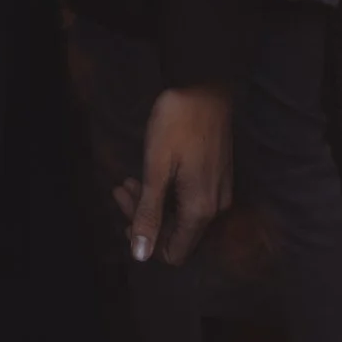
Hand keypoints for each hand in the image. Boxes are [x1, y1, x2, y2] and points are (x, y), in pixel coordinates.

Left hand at [113, 85, 232, 266]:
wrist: (204, 86)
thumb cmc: (177, 124)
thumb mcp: (156, 168)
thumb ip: (148, 213)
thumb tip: (140, 255)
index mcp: (200, 211)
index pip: (173, 253)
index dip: (146, 242)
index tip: (125, 216)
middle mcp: (216, 208)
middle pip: (177, 232)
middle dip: (145, 216)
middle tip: (121, 188)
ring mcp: (220, 191)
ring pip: (182, 213)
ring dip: (154, 202)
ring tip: (128, 180)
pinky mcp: (219, 175)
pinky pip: (192, 198)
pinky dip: (168, 191)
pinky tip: (150, 174)